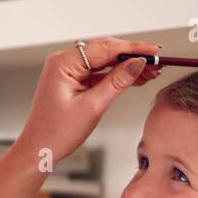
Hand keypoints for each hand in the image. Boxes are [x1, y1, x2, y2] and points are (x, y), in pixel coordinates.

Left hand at [10, 37, 162, 166]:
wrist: (39, 149)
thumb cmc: (57, 132)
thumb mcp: (93, 106)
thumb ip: (117, 82)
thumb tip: (138, 64)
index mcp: (63, 63)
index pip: (105, 48)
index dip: (133, 49)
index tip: (154, 51)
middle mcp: (64, 61)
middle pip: (105, 50)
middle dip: (132, 56)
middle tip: (157, 61)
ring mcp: (68, 70)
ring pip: (104, 61)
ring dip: (127, 66)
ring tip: (151, 71)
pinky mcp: (72, 80)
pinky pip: (98, 72)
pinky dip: (117, 75)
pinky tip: (135, 77)